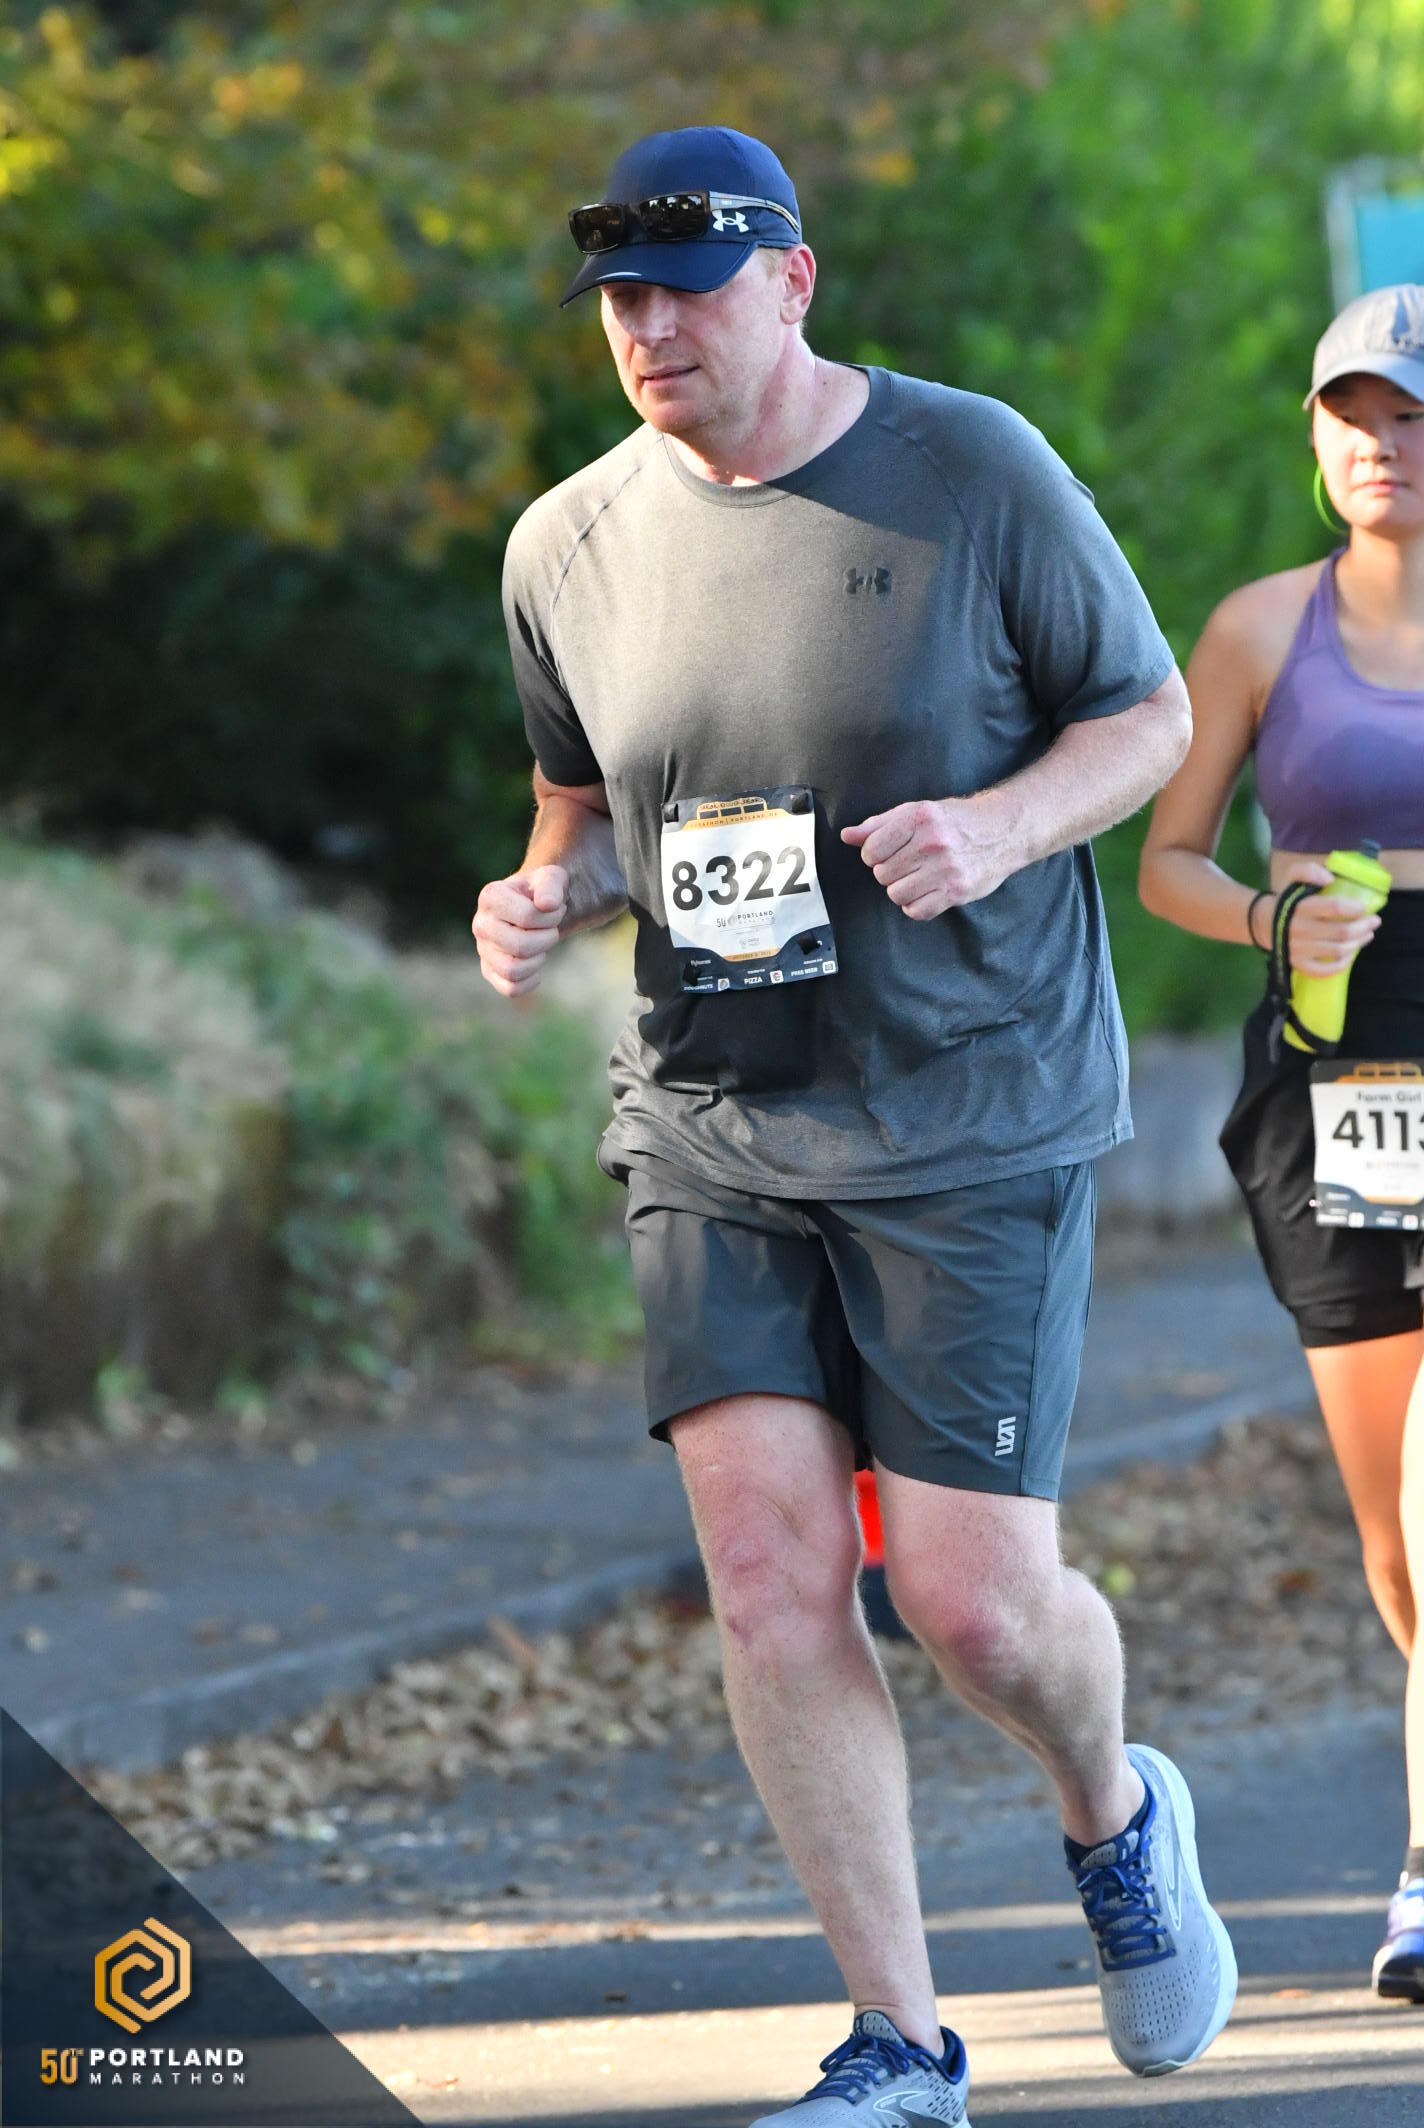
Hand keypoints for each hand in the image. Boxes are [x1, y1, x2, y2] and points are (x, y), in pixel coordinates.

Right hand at [472, 864, 567, 996]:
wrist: (535, 906)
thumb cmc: (542, 892)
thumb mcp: (552, 878)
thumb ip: (552, 886)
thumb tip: (548, 905)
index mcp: (490, 897)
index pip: (527, 918)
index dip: (552, 917)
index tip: (555, 909)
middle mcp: (480, 924)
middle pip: (521, 946)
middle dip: (547, 939)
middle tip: (550, 929)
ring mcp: (482, 950)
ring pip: (513, 971)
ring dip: (538, 960)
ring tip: (541, 946)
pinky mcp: (489, 971)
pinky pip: (511, 988)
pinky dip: (530, 981)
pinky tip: (536, 964)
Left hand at [841, 798, 1009, 917]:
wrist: (1003, 830)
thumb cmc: (956, 820)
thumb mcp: (917, 811)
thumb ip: (879, 824)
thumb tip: (847, 836)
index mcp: (919, 817)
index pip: (871, 850)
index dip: (874, 855)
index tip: (887, 853)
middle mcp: (933, 842)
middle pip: (882, 874)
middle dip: (890, 872)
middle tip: (908, 864)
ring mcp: (946, 868)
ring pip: (897, 894)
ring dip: (902, 889)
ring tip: (918, 877)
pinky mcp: (957, 890)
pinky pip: (917, 911)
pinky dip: (917, 906)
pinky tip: (927, 891)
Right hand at [1273, 861, 1382, 976]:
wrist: (1263, 923)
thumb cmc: (1288, 899)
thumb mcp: (1293, 876)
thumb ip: (1309, 870)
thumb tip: (1330, 879)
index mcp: (1300, 906)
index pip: (1334, 907)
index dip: (1355, 908)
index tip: (1365, 907)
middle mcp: (1299, 929)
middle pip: (1341, 932)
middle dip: (1363, 927)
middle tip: (1374, 922)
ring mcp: (1299, 950)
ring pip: (1338, 950)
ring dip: (1358, 943)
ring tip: (1367, 935)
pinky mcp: (1298, 964)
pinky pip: (1325, 970)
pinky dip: (1342, 964)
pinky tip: (1350, 955)